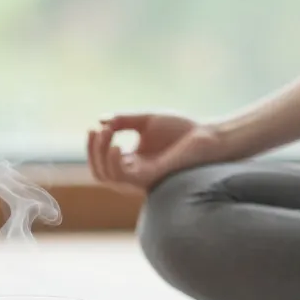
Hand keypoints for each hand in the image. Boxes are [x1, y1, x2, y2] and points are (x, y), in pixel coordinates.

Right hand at [86, 113, 225, 194]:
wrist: (206, 135)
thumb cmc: (181, 129)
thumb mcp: (146, 120)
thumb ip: (123, 120)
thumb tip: (100, 120)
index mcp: (133, 161)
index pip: (102, 162)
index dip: (93, 146)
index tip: (95, 126)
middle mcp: (134, 173)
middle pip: (100, 172)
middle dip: (93, 151)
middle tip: (98, 130)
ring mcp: (141, 178)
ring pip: (108, 177)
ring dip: (101, 155)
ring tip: (107, 134)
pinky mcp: (151, 178)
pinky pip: (124, 178)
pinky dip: (114, 163)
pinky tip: (116, 145)